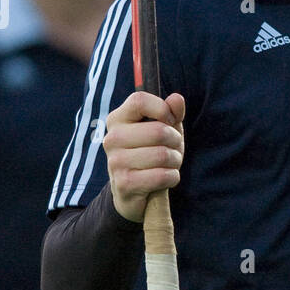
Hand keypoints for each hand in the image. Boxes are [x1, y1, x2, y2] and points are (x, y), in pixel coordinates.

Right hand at [103, 90, 185, 222]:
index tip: (169, 120)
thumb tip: (176, 99)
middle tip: (172, 148)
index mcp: (118, 119)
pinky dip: (173, 177)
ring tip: (169, 164)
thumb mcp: (164, 129)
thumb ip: (172, 112)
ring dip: (175, 161)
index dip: (162, 109)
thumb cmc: (151, 152)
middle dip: (176, 141)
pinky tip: (166, 178)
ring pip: (163, 155)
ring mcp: (115, 162)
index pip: (139, 100)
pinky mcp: (124, 184)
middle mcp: (112, 138)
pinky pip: (162, 176)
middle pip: (159, 131)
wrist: (135, 191)